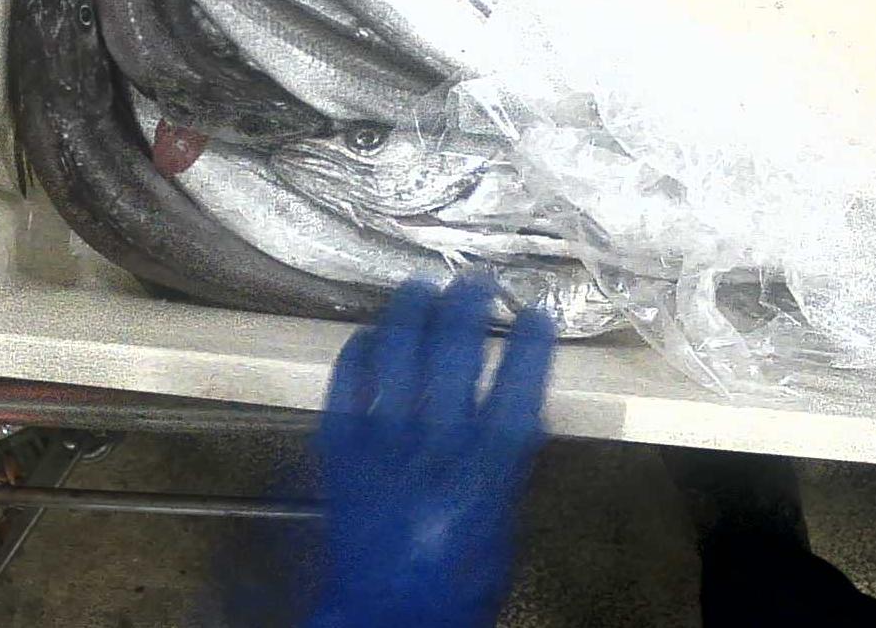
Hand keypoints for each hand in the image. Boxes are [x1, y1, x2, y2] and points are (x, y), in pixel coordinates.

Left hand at [309, 279, 554, 627]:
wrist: (384, 620)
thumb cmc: (459, 582)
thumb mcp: (505, 527)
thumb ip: (509, 466)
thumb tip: (521, 407)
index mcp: (486, 477)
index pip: (517, 391)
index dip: (531, 345)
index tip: (538, 313)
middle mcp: (434, 453)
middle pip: (453, 357)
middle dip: (468, 308)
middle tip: (476, 282)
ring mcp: (379, 448)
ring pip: (395, 357)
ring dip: (411, 312)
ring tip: (422, 285)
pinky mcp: (338, 452)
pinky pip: (344, 384)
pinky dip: (358, 351)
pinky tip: (372, 332)